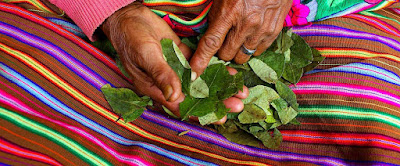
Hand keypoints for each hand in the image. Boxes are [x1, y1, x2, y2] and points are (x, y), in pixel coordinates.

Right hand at [101, 2, 248, 122]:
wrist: (130, 16)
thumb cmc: (132, 37)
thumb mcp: (146, 55)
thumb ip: (161, 74)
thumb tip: (174, 96)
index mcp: (156, 88)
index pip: (180, 106)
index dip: (200, 113)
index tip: (219, 117)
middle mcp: (168, 82)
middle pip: (195, 97)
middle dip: (216, 102)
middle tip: (237, 105)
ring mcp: (176, 70)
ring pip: (201, 83)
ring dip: (219, 88)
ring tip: (239, 91)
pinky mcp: (182, 57)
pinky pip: (201, 67)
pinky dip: (214, 70)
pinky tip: (230, 73)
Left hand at [190, 0, 292, 74]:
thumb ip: (215, 16)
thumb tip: (208, 36)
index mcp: (229, 12)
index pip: (211, 43)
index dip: (201, 60)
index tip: (194, 73)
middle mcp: (246, 24)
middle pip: (227, 55)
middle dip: (221, 52)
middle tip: (222, 42)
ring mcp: (262, 30)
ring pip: (243, 56)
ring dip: (237, 52)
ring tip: (237, 38)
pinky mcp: (274, 32)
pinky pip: (258, 52)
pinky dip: (252, 48)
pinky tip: (250, 36)